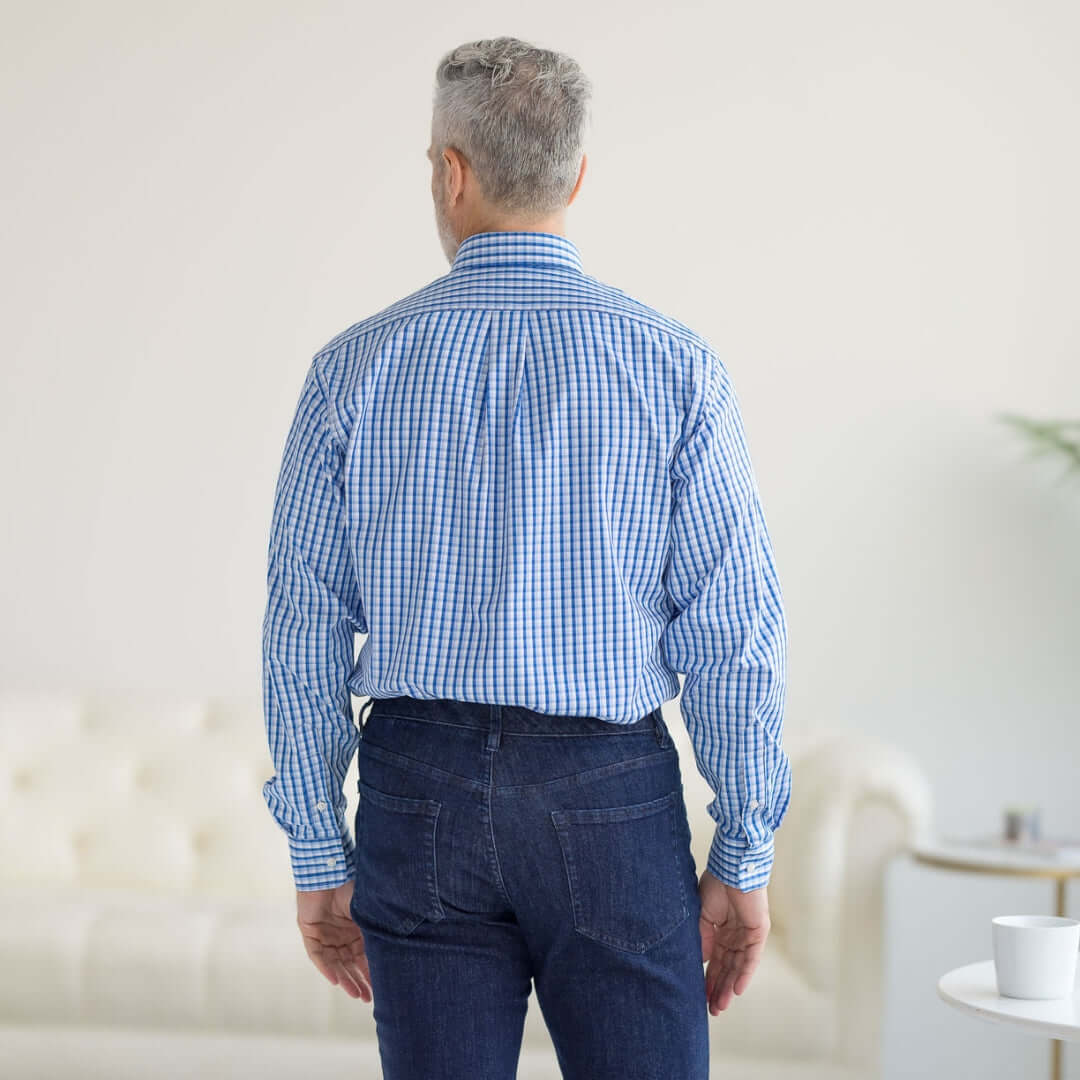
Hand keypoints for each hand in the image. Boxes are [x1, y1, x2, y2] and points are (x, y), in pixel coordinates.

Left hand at [296, 879, 372, 1002]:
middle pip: (351, 965)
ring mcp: (327, 936)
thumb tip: (400, 945)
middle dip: (361, 982)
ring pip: (337, 965)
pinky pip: (319, 958)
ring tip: (357, 995)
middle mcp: (343, 936)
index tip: (383, 987)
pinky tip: (336, 982)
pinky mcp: (311, 935)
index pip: (366, 956)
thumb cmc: (353, 887)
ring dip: (346, 981)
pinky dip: (328, 970)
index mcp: (358, 929)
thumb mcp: (369, 913)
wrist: (330, 873)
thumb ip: (378, 929)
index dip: (373, 971)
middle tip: (370, 999)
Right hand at [698, 868, 770, 1014]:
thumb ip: (703, 939)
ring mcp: (748, 935)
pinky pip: (751, 958)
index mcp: (722, 930)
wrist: (731, 868)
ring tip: (720, 1006)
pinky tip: (736, 990)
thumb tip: (701, 963)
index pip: (716, 960)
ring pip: (739, 967)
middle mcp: (736, 935)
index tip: (701, 996)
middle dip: (719, 989)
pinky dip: (744, 974)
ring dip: (729, 987)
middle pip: (728, 968)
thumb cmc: (715, 885)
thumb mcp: (702, 916)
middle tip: (712, 1010)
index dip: (709, 978)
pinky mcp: (758, 933)